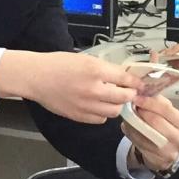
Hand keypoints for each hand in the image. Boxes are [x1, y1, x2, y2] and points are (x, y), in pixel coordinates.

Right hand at [0, 51, 139, 123]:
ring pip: (115, 111)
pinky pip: (101, 119)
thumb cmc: (58, 64)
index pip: (126, 79)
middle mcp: (93, 89)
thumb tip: (124, 76)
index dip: (136, 82)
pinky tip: (98, 105)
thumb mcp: (85, 59)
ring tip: (112, 98)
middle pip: (124, 98)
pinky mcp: (79, 116)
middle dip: (130, 95)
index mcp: (95, 70)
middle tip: (129, 92)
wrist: (37, 77)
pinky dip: (103, 113)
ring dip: (117, 105)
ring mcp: (86, 105)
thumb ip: (105, 69)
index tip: (141, 84)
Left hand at [123, 93, 178, 174]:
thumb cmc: (168, 128)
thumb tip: (145, 91)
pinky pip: (139, 144)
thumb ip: (160, 104)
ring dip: (132, 122)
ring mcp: (170, 152)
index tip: (137, 96)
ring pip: (145, 133)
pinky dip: (131, 133)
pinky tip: (128, 127)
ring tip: (127, 115)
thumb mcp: (170, 116)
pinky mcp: (158, 161)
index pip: (167, 109)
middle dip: (140, 111)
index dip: (150, 102)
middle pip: (155, 121)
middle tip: (131, 105)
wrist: (168, 153)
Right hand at [156, 39, 178, 70]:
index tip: (161, 57)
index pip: (165, 53)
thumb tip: (167, 52)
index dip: (162, 55)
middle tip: (176, 59)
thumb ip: (175, 48)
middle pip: (168, 61)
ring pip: (174, 66)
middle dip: (171, 61)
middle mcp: (177, 57)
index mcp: (175, 50)